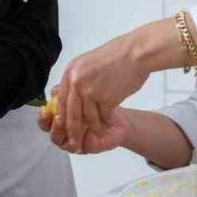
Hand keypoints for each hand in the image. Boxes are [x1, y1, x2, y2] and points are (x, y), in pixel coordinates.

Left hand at [53, 33, 150, 149]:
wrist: (136, 53)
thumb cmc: (117, 57)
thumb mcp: (88, 64)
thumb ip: (76, 80)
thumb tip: (66, 96)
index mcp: (71, 72)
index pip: (60, 101)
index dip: (62, 117)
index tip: (64, 129)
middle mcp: (76, 82)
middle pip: (70, 114)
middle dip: (73, 131)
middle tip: (75, 143)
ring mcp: (90, 91)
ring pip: (87, 119)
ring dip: (94, 126)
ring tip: (100, 129)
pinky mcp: (106, 99)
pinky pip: (103, 118)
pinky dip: (107, 122)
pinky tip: (111, 121)